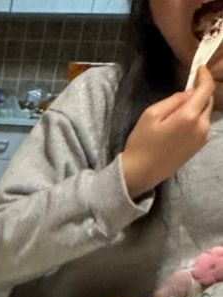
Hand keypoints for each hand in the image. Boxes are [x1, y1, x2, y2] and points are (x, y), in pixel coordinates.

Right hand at [121, 66, 214, 198]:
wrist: (141, 173)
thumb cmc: (141, 144)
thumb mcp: (150, 115)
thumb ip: (173, 100)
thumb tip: (189, 93)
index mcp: (188, 116)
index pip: (206, 89)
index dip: (204, 76)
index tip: (200, 69)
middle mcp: (201, 126)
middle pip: (208, 100)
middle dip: (200, 93)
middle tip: (184, 92)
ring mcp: (202, 138)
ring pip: (206, 113)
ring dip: (198, 107)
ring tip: (179, 111)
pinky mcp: (199, 146)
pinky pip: (204, 125)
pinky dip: (197, 119)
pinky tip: (182, 124)